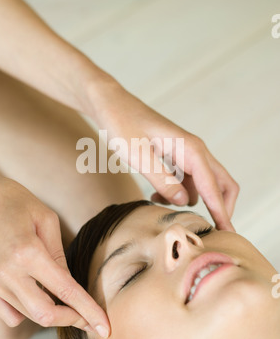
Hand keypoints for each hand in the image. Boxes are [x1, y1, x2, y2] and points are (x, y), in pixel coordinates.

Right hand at [0, 166, 109, 336]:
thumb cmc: (17, 202)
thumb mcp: (47, 220)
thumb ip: (60, 255)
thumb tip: (70, 286)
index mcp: (28, 253)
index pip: (65, 291)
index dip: (88, 311)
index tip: (104, 327)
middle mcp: (9, 272)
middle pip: (45, 314)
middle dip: (72, 320)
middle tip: (89, 317)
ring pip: (28, 315)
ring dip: (53, 315)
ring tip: (69, 304)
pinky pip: (9, 313)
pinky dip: (27, 313)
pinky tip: (39, 299)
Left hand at [88, 80, 238, 230]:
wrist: (110, 104)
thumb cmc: (122, 125)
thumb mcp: (139, 156)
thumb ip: (163, 180)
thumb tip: (185, 202)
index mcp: (190, 149)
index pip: (214, 186)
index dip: (221, 212)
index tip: (228, 235)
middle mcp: (194, 150)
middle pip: (222, 183)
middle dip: (221, 208)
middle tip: (211, 231)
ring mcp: (186, 153)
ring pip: (203, 184)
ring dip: (192, 201)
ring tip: (163, 208)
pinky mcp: (175, 156)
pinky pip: (187, 180)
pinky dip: (178, 193)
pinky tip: (156, 197)